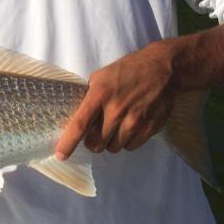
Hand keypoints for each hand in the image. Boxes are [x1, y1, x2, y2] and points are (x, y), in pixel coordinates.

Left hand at [55, 42, 175, 159]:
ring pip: (113, 148)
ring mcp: (134, 121)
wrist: (163, 68)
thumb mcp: (101, 77)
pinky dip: (127, 141)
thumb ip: (89, 98)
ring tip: (117, 125)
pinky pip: (130, 147)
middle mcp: (116, 110)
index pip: (80, 124)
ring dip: (111, 141)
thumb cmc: (127, 70)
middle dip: (93, 141)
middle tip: (97, 131)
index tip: (60, 155)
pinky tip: (130, 127)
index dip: (68, 143)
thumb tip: (74, 120)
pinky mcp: (149, 128)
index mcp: (100, 94)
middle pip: (96, 143)